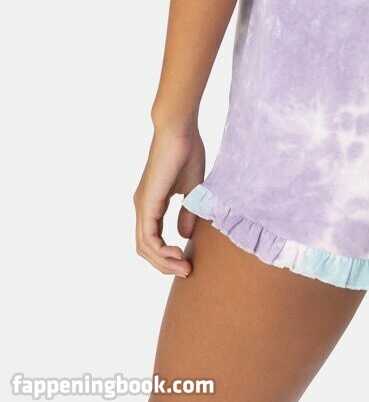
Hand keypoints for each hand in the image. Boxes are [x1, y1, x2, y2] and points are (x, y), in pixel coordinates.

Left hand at [134, 124, 205, 276]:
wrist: (179, 130)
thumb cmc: (187, 151)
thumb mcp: (192, 189)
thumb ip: (187, 212)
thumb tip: (184, 235)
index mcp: (152, 203)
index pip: (153, 239)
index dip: (168, 255)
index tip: (188, 262)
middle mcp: (143, 207)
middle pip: (146, 249)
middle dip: (165, 265)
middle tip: (186, 271)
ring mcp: (142, 205)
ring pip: (144, 247)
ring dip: (163, 262)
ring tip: (183, 267)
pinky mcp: (147, 202)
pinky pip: (148, 236)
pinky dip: (160, 250)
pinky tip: (177, 252)